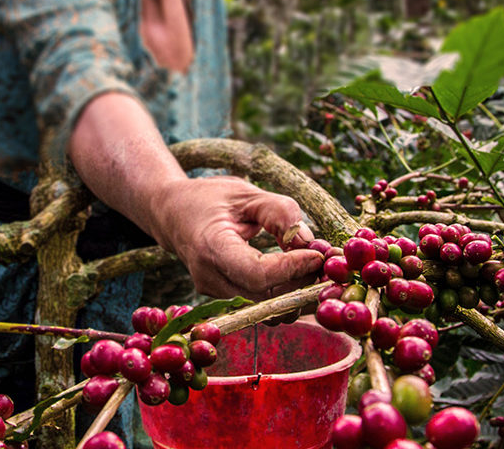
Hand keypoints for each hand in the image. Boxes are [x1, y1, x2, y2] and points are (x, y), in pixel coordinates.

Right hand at [148, 176, 322, 300]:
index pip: (257, 274)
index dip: (293, 268)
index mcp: (211, 247)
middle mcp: (210, 278)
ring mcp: (215, 294)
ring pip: (267, 309)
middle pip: (266, 297)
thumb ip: (280, 214)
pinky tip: (304, 276)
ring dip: (298, 294)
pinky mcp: (226, 299)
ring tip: (319, 268)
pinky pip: (262, 305)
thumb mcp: (247, 194)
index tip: (319, 254)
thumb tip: (310, 244)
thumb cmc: (211, 199)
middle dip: (303, 283)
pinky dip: (287, 295)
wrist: (173, 215)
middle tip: (330, 264)